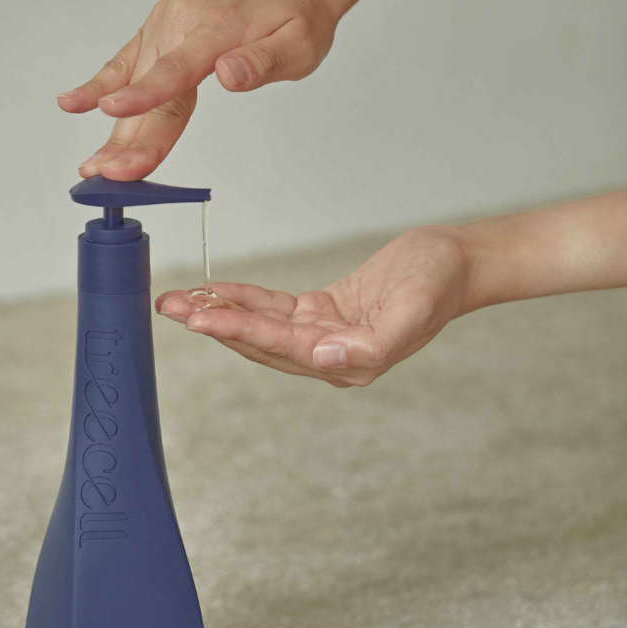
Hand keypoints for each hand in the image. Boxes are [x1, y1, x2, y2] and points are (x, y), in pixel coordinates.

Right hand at [57, 0, 345, 181]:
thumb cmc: (298, 14)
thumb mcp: (299, 45)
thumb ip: (261, 63)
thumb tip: (228, 76)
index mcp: (216, 27)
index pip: (176, 69)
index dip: (144, 96)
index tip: (113, 113)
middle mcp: (181, 21)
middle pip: (150, 90)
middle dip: (127, 137)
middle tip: (105, 176)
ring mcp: (164, 24)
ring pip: (134, 86)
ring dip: (114, 130)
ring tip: (92, 167)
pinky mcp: (156, 30)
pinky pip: (125, 63)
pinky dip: (98, 86)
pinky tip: (72, 104)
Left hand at [155, 226, 471, 386]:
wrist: (458, 263)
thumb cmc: (439, 284)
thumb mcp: (412, 312)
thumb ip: (370, 347)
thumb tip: (326, 361)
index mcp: (348, 363)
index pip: (278, 348)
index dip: (237, 331)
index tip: (198, 319)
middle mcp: (328, 357)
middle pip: (258, 342)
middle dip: (211, 323)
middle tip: (169, 306)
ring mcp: (321, 337)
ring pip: (259, 327)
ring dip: (218, 312)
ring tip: (178, 299)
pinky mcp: (319, 315)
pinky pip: (272, 309)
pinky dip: (242, 299)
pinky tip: (214, 291)